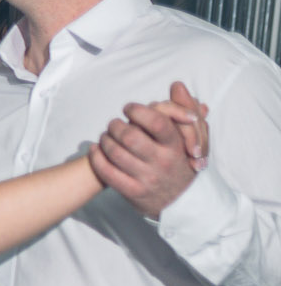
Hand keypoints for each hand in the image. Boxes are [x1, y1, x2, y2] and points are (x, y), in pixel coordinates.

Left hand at [88, 82, 205, 216]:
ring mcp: (148, 178)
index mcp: (177, 145)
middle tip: (114, 123)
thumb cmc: (180, 159)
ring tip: (105, 136)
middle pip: (130, 136)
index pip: (157, 122)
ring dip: (105, 140)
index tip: (129, 109)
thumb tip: (177, 85)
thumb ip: (183, 108)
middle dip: (116, 125)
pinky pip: (107, 172)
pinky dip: (96, 158)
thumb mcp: (190, 134)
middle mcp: (163, 162)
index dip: (138, 111)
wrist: (180, 200)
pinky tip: (96, 149)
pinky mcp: (133, 192)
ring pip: (116, 153)